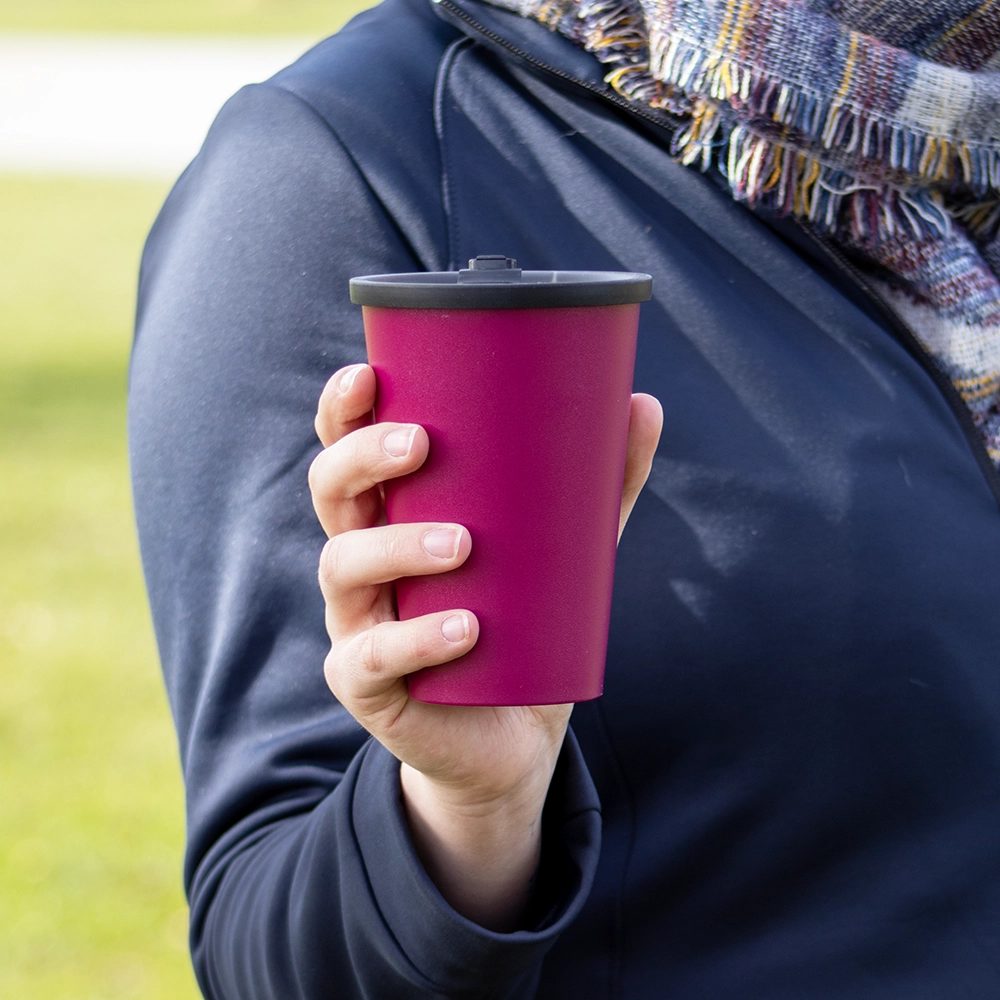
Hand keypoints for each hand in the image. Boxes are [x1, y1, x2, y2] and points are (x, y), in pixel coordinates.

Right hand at [309, 363, 661, 929]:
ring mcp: (358, 623)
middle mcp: (364, 559)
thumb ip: (601, 480)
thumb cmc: (524, 623)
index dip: (343, 410)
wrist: (511, 736)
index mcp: (393, 513)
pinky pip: (370, 660)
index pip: (347, 448)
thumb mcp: (565, 548)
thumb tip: (644, 403)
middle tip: (421, 444)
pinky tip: (464, 629)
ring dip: (396, 546)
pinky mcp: (369, 687)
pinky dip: (415, 640)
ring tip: (461, 543)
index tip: (368, 373)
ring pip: (343, 567)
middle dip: (362, 459)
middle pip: (330, 492)